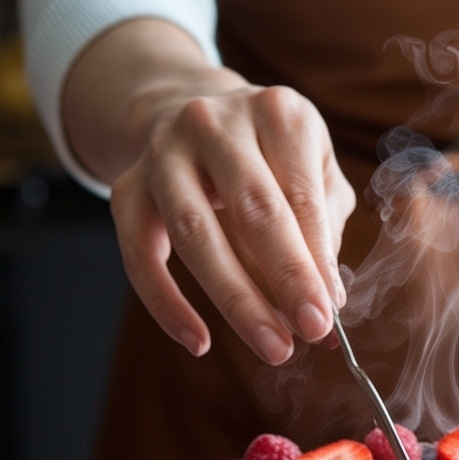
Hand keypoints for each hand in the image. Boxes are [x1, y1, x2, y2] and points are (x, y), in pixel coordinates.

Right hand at [64, 20, 355, 363]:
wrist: (188, 112)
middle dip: (286, 278)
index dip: (317, 259)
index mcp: (277, 113)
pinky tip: (198, 342)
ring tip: (271, 347)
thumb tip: (331, 305)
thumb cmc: (268, 158)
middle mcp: (216, 123)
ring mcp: (164, 153)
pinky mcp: (127, 187)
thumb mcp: (310, 171)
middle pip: (253, 209)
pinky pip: (140, 254)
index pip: (301, 196)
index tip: (330, 314)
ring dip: (236, 299)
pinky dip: (167, 304)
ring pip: (195, 233)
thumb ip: (324, 232)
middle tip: (312, 332)